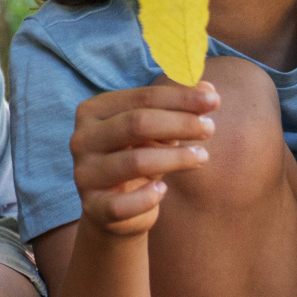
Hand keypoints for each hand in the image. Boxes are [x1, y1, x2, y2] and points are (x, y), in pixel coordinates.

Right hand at [67, 81, 217, 237]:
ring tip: (202, 157)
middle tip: (210, 128)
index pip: (142, 98)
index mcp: (93, 111)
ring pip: (135, 162)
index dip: (181, 98)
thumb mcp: (155, 129)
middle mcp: (81, 139)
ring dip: (176, 158)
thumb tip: (207, 88)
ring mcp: (84, 174)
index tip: (214, 100)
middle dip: (180, 123)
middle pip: (136, 124)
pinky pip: (122, 204)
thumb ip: (177, 107)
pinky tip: (163, 190)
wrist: (115, 208)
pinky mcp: (92, 207)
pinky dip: (147, 197)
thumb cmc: (138, 156)